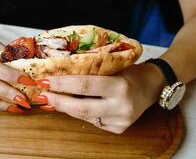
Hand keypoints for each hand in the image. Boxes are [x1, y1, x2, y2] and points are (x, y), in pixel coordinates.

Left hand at [39, 64, 163, 132]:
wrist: (153, 87)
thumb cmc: (131, 72)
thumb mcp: (113, 67)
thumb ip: (92, 73)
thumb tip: (62, 75)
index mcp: (120, 86)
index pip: (84, 85)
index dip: (62, 84)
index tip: (44, 81)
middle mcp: (121, 107)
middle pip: (81, 107)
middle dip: (58, 101)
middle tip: (42, 95)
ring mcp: (120, 121)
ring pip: (84, 116)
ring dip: (65, 107)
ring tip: (52, 99)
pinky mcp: (119, 129)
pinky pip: (92, 121)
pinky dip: (79, 113)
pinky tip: (70, 106)